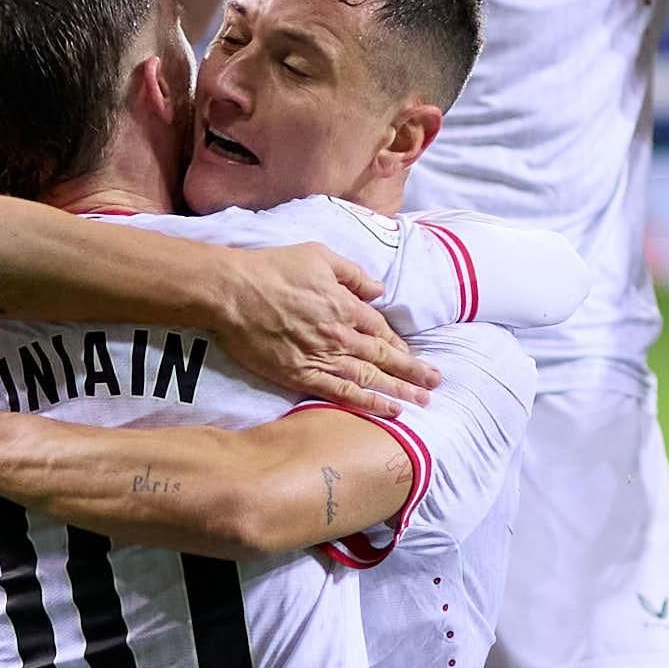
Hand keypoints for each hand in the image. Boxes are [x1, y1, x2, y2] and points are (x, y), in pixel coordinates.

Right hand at [200, 239, 435, 409]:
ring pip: (370, 378)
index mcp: (346, 305)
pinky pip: (342, 392)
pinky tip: (388, 411)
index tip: (413, 356)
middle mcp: (341, 334)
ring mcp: (322, 357)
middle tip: (435, 384)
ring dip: (399, 391)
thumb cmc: (273, 269)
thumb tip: (378, 290)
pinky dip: (368, 403)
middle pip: (385, 357)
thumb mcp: (319, 256)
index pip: (381, 330)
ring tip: (422, 403)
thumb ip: (352, 274)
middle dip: (413, 372)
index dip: (399, 345)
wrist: (233, 292)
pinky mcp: (301, 375)